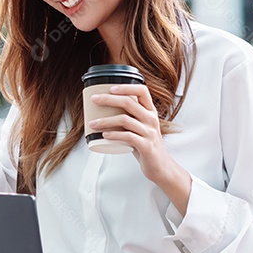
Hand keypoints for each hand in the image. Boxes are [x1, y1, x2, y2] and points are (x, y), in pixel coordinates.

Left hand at [87, 84, 192, 210]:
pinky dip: (114, 135)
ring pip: (125, 120)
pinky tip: (105, 135)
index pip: (142, 91)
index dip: (126, 87)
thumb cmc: (145, 145)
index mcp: (150, 112)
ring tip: (93, 123)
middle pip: (129, 102)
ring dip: (105, 120)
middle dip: (108, 99)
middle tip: (94, 100)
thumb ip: (128, 118)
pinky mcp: (146, 146)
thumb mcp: (140, 128)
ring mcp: (149, 132)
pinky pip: (128, 136)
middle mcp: (151, 119)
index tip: (110, 87)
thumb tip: (104, 110)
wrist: (160, 166)